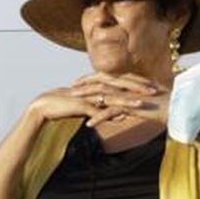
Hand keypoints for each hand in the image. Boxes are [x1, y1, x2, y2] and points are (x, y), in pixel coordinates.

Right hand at [28, 72, 164, 127]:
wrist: (44, 108)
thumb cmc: (66, 107)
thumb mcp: (89, 107)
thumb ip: (105, 109)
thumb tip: (120, 116)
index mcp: (97, 83)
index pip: (122, 80)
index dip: (138, 82)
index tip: (152, 86)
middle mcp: (94, 86)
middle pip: (121, 85)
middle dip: (139, 87)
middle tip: (155, 91)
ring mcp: (88, 95)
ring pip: (112, 96)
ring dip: (128, 100)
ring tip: (143, 103)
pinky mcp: (80, 105)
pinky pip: (98, 110)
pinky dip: (110, 114)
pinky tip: (121, 118)